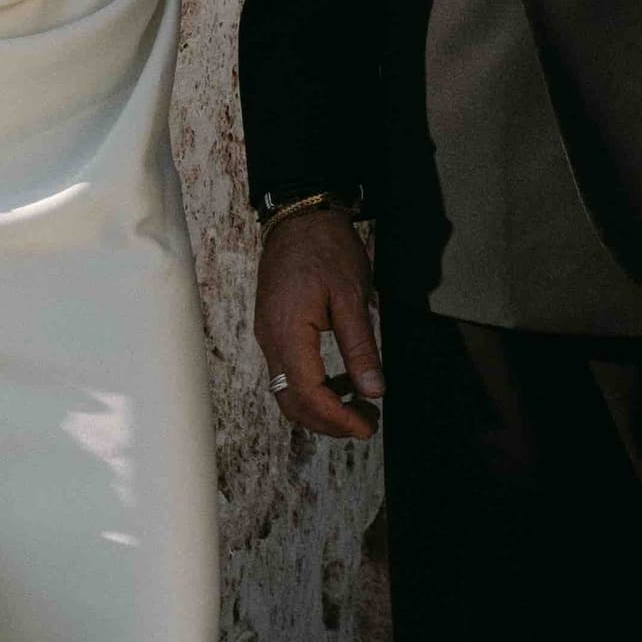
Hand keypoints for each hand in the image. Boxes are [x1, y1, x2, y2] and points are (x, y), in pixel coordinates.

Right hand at [254, 203, 380, 441]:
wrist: (298, 215)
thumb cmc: (326, 248)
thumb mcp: (352, 296)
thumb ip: (361, 347)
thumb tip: (374, 390)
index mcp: (288, 333)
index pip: (308, 395)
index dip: (338, 419)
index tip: (367, 426)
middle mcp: (270, 340)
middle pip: (292, 403)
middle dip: (329, 422)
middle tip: (367, 422)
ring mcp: (267, 336)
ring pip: (287, 392)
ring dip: (320, 408)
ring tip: (358, 405)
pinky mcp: (272, 330)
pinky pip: (287, 373)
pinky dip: (312, 388)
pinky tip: (340, 381)